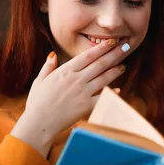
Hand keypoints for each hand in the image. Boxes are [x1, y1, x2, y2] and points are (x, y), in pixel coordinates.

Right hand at [11, 39, 128, 155]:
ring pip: (104, 78)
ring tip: (123, 66)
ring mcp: (83, 93)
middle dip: (114, 54)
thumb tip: (53, 55)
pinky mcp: (86, 106)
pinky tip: (119, 90)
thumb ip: (48, 66)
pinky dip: (112, 94)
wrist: (39, 123)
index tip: (111, 41)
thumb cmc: (37, 102)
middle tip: (125, 47)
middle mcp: (76, 80)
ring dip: (115, 71)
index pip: (87, 55)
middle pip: (100, 64)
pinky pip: (103, 98)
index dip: (101, 47)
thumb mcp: (40, 80)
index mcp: (65, 71)